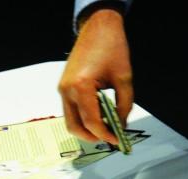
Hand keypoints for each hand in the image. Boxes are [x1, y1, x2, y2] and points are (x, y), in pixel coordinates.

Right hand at [58, 7, 132, 144]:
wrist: (97, 29)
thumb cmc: (111, 47)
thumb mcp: (124, 77)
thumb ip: (124, 104)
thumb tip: (121, 124)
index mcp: (81, 86)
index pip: (91, 121)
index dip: (104, 133)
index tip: (116, 140)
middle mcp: (67, 90)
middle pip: (75, 126)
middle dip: (91, 136)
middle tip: (109, 138)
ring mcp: (62, 90)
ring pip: (70, 121)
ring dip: (86, 128)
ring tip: (103, 128)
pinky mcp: (63, 88)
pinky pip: (70, 110)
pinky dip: (82, 117)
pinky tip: (97, 115)